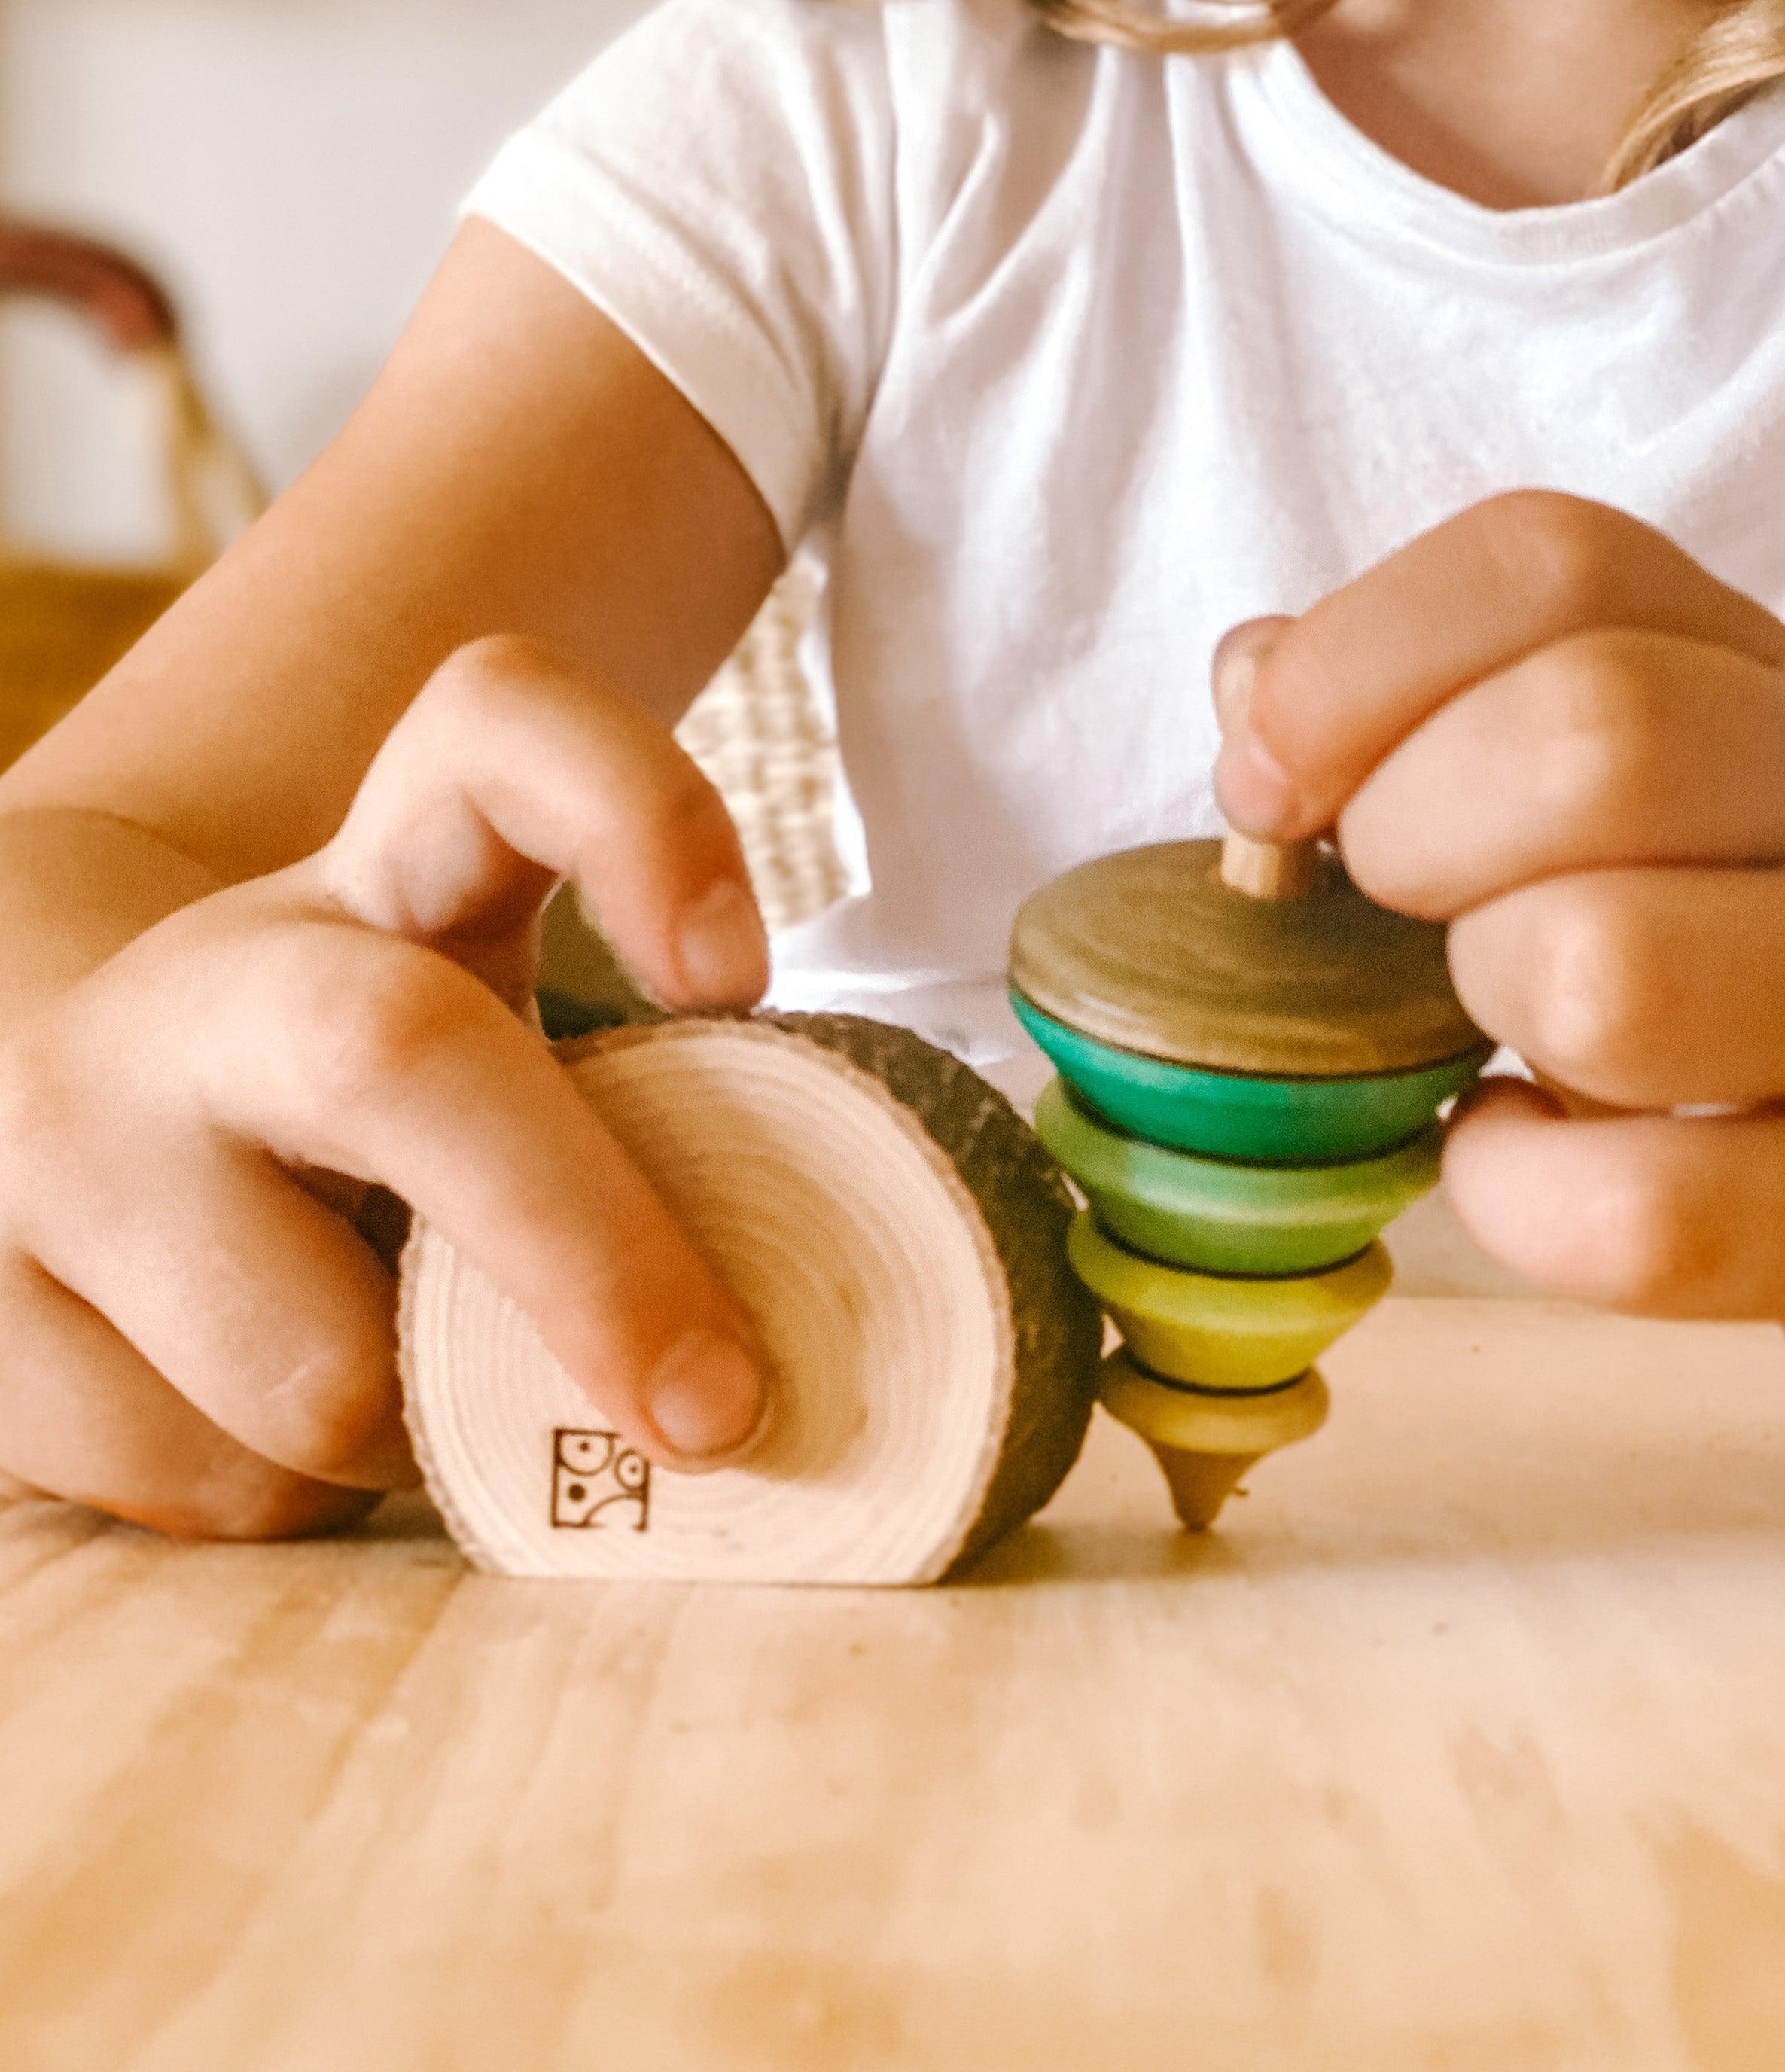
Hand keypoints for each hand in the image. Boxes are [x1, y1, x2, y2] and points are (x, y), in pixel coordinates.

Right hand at [0, 638, 771, 1537]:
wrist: (48, 1121)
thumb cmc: (354, 1127)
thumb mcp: (482, 1064)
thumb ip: (608, 1137)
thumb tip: (741, 1371)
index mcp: (385, 879)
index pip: (500, 729)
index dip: (640, 816)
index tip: (733, 978)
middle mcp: (218, 979)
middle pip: (394, 1051)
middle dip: (584, 1252)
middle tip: (714, 1412)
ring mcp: (67, 1133)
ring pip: (315, 1364)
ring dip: (424, 1433)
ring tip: (416, 1394)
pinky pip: (207, 1479)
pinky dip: (301, 1502)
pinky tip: (269, 1417)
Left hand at [1212, 491, 1784, 1404]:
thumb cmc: (1744, 924)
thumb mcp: (1624, 769)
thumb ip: (1423, 701)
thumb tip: (1251, 679)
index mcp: (1756, 669)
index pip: (1549, 567)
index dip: (1351, 665)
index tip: (1268, 783)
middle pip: (1588, 741)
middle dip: (1410, 837)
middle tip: (1407, 907)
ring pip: (1611, 976)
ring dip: (1486, 1006)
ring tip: (1499, 1024)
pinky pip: (1638, 1214)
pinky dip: (1512, 1192)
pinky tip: (1521, 1146)